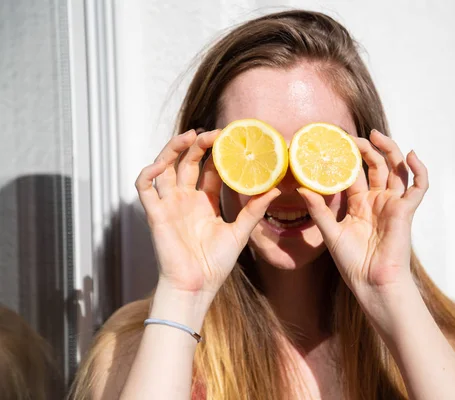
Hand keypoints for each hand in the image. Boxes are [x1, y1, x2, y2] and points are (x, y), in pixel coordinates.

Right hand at [135, 129, 279, 294]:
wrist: (196, 286)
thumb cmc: (216, 264)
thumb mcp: (239, 232)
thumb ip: (254, 210)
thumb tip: (276, 189)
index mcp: (205, 202)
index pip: (209, 170)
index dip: (217, 154)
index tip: (231, 139)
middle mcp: (185, 199)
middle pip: (186, 162)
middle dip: (198, 145)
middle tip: (214, 133)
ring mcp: (169, 204)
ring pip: (164, 167)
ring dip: (173, 149)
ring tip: (190, 136)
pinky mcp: (155, 213)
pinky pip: (144, 186)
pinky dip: (149, 171)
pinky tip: (163, 163)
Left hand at [297, 129, 427, 294]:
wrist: (372, 283)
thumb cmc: (352, 263)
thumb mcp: (330, 232)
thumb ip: (318, 210)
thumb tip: (301, 187)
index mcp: (359, 204)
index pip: (354, 173)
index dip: (347, 157)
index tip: (334, 142)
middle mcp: (377, 200)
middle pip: (377, 166)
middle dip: (366, 148)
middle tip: (352, 136)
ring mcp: (392, 204)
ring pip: (396, 169)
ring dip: (389, 150)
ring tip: (375, 135)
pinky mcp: (405, 210)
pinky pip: (418, 186)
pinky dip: (419, 169)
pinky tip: (410, 155)